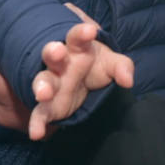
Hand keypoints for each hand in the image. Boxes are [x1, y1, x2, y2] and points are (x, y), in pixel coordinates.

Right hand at [29, 5, 133, 140]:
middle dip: (53, 52)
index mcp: (76, 47)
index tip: (90, 30)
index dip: (82, 33)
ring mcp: (52, 83)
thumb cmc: (95, 66)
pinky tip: (36, 133)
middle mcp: (60, 64)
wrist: (82, 81)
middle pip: (52, 55)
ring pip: (43, 82)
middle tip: (57, 51)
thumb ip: (121, 67)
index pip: (77, 36)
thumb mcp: (111, 63)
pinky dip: (36, 123)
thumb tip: (128, 81)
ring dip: (42, 86)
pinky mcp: (49, 106)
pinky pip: (40, 113)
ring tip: (43, 93)